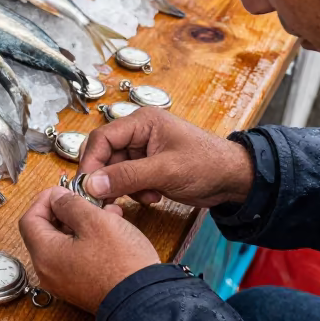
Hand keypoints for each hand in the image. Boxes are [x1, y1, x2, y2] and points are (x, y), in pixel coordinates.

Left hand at [18, 186, 158, 313]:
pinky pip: (74, 258)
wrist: (143, 301)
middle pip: (45, 232)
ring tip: (107, 214)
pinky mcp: (79, 288)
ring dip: (81, 224)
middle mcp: (48, 272)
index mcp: (45, 255)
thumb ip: (70, 204)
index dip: (45, 200)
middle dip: (66, 211)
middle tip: (87, 200)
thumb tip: (57, 198)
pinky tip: (110, 232)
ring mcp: (63, 283)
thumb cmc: (121, 263)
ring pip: (63, 244)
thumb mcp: (95, 221)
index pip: (30, 219)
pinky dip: (86, 241)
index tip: (64, 190)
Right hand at [78, 107, 253, 206]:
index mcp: (143, 122)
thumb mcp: (165, 171)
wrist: (233, 180)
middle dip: (108, 178)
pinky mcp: (148, 167)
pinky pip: (128, 180)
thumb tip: (92, 183)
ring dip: (125, 187)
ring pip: (115, 170)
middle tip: (106, 198)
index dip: (91, 162)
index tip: (86, 186)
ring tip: (145, 195)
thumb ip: (127, 176)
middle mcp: (139, 133)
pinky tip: (153, 196)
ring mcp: (144, 150)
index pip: (102, 138)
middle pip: (105, 155)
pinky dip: (135, 192)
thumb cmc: (208, 164)